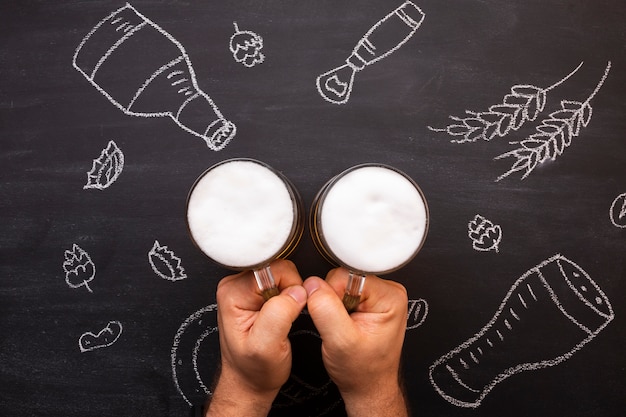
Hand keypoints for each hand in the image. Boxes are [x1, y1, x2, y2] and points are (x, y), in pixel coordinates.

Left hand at [206, 259, 307, 416]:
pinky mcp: (258, 292)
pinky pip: (284, 283)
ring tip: (283, 319)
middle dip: (291, 292)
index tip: (286, 312)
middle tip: (284, 318)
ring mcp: (247, 288)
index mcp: (232, 292)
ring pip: (284, 274)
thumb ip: (279, 315)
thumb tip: (297, 291)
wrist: (250, 381)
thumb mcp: (266, 347)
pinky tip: (283, 315)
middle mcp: (237, 285)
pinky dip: (290, 298)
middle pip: (280, 268)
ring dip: (291, 296)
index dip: (290, 288)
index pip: (274, 268)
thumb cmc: (253, 369)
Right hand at [303, 268, 408, 416]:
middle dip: (332, 300)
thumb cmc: (363, 371)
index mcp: (390, 296)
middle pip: (342, 276)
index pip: (346, 274)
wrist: (368, 386)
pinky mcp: (366, 300)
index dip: (331, 294)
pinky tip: (342, 323)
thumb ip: (326, 309)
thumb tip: (312, 283)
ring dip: (332, 305)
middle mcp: (386, 291)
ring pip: (339, 284)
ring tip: (341, 326)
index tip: (335, 318)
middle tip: (339, 325)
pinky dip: (334, 307)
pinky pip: (340, 292)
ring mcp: (376, 295)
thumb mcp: (341, 342)